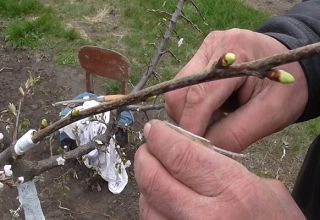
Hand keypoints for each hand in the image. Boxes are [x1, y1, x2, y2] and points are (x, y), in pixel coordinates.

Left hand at [135, 120, 304, 219]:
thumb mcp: (264, 186)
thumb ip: (225, 168)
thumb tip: (191, 152)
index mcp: (232, 190)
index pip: (180, 155)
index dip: (160, 137)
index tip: (154, 129)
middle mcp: (205, 216)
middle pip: (155, 179)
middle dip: (144, 157)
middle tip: (147, 147)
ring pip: (148, 204)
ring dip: (145, 182)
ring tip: (153, 169)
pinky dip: (152, 205)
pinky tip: (160, 197)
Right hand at [165, 28, 306, 151]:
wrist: (291, 66)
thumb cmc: (286, 90)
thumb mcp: (271, 115)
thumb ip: (234, 134)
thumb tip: (202, 150)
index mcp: (236, 53)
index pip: (200, 94)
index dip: (192, 125)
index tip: (193, 152)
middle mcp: (213, 46)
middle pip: (179, 92)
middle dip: (189, 120)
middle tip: (211, 134)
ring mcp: (204, 49)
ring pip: (178, 92)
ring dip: (190, 113)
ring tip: (217, 119)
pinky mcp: (199, 56)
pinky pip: (183, 88)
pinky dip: (193, 106)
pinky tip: (214, 108)